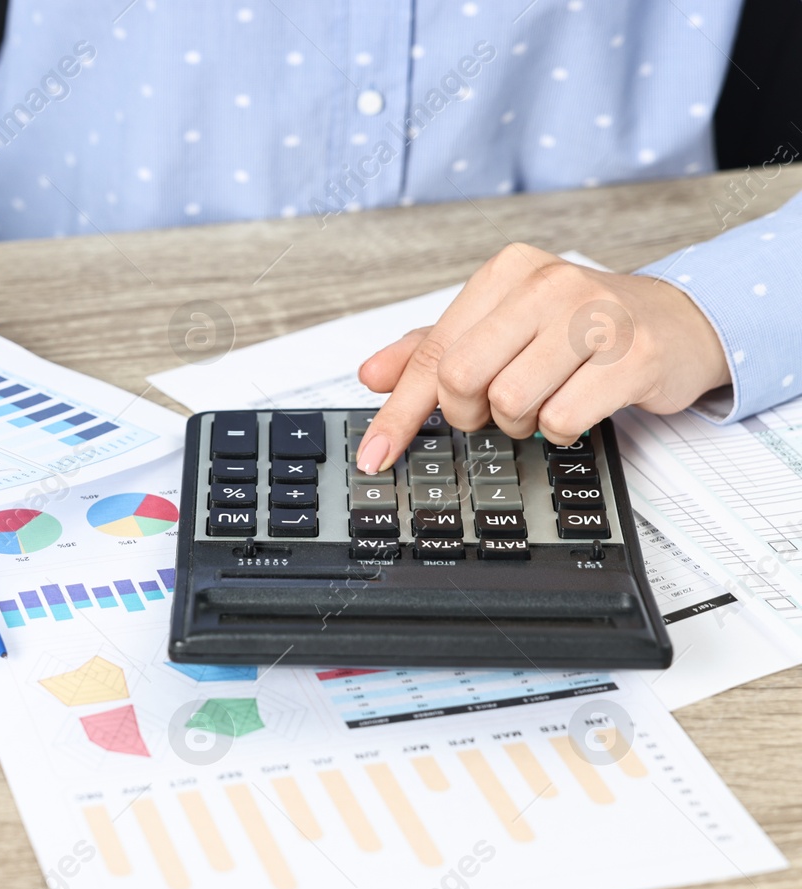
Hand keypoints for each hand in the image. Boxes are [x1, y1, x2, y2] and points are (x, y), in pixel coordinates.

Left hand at [353, 243, 731, 472]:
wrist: (677, 321)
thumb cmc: (582, 325)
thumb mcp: (502, 326)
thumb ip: (433, 348)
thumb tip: (371, 375)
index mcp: (507, 273)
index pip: (432, 352)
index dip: (398, 412)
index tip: (375, 454)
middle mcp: (548, 284)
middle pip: (461, 379)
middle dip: (470, 413)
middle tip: (494, 410)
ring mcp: (595, 317)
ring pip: (510, 403)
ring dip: (519, 423)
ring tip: (544, 402)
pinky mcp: (633, 356)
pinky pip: (563, 420)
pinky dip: (560, 431)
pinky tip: (576, 409)